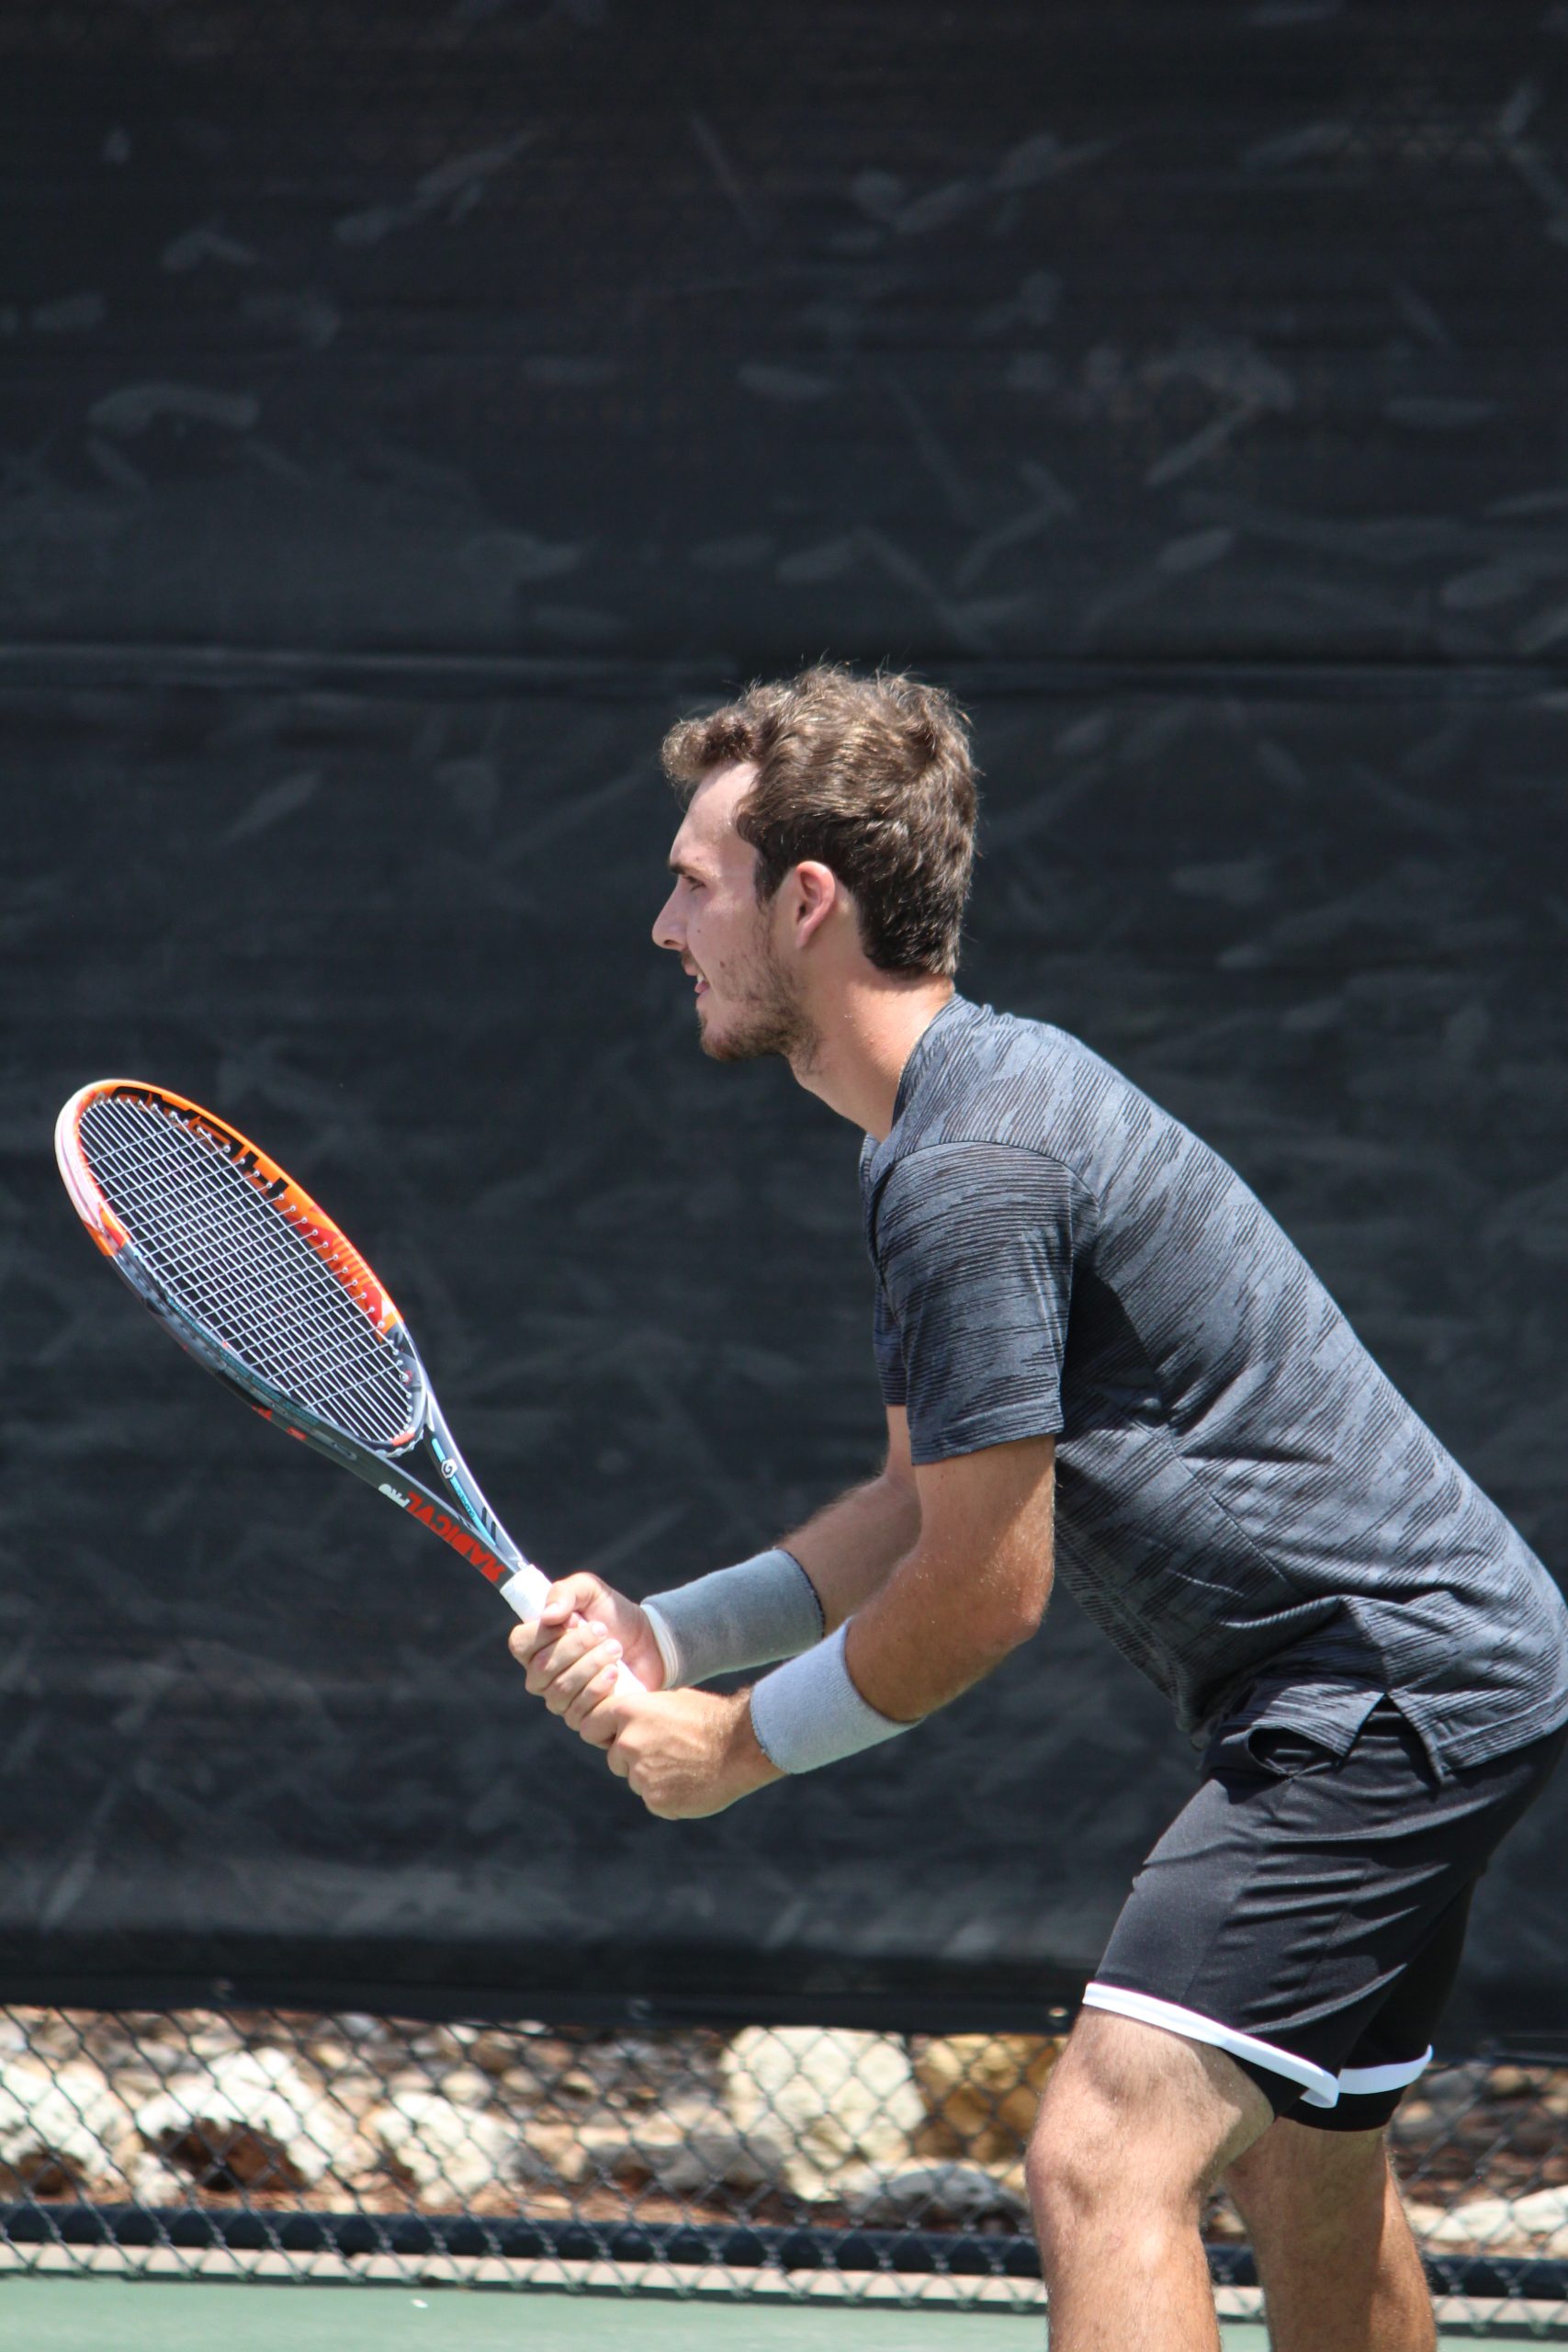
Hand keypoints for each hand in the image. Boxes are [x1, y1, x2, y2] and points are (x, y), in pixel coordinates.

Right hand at [508, 1572, 665, 1734]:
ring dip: (591, 1664)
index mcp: (536, 1644)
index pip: (519, 1643)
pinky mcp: (581, 1718)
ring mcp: (559, 1699)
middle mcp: (541, 1675)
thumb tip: (548, 1615)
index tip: (574, 1620)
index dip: (543, 1633)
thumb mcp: (590, 1591)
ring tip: (616, 1648)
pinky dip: (598, 1688)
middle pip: (541, 1668)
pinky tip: (615, 1673)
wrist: (651, 1642)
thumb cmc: (613, 1615)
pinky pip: (578, 1711)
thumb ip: (564, 1592)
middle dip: (576, 1647)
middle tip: (604, 1631)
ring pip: (560, 1690)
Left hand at [605, 1687, 783, 1818]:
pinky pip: (654, 1799)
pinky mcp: (656, 1800)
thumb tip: (627, 1724)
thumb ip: (643, 1715)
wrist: (742, 1746)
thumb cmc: (711, 1718)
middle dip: (633, 1758)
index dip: (604, 1732)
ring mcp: (641, 1774)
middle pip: (616, 1758)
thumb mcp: (671, 1702)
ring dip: (653, 1777)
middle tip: (667, 1752)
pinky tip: (691, 1782)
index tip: (613, 1737)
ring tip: (686, 1766)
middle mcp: (628, 1743)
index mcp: (629, 1712)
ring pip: (636, 1780)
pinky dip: (668, 1795)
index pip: (592, 1727)